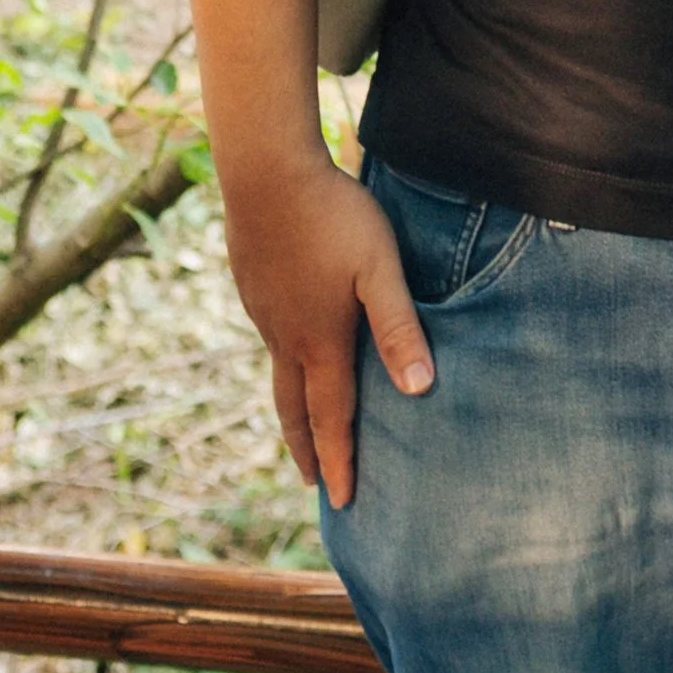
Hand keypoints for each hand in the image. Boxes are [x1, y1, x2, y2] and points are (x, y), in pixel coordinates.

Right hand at [220, 155, 432, 509]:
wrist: (266, 171)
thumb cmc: (333, 217)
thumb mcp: (379, 268)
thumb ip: (398, 327)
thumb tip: (420, 390)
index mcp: (320, 341)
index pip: (332, 417)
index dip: (341, 461)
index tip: (344, 502)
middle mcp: (286, 337)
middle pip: (295, 409)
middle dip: (309, 450)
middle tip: (316, 484)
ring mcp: (264, 312)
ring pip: (279, 376)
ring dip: (293, 411)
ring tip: (302, 429)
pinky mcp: (252, 286)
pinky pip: (270, 341)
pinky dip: (282, 367)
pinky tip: (290, 353)